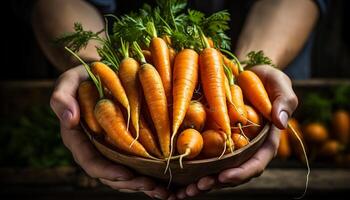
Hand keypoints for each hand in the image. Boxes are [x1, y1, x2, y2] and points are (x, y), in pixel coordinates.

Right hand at [50, 65, 171, 198]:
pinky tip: (163, 180)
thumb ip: (62, 98)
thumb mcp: (69, 82)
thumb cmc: (82, 77)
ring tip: (161, 190)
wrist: (100, 73)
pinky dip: (147, 173)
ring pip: (123, 174)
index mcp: (78, 139)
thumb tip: (69, 120)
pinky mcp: (124, 145)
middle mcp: (94, 148)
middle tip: (152, 186)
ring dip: (141, 184)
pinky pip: (134, 163)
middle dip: (130, 183)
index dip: (107, 171)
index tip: (127, 174)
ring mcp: (110, 148)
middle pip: (109, 175)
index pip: (90, 161)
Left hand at [174, 65, 297, 198]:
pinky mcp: (215, 140)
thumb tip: (281, 122)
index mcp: (265, 142)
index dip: (241, 173)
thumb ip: (284, 101)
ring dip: (202, 182)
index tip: (224, 176)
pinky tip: (178, 177)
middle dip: (216, 183)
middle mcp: (247, 149)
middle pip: (234, 173)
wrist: (247, 74)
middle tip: (197, 187)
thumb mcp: (279, 84)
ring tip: (184, 190)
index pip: (256, 163)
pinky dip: (193, 169)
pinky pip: (205, 157)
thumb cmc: (267, 80)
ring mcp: (230, 147)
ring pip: (217, 170)